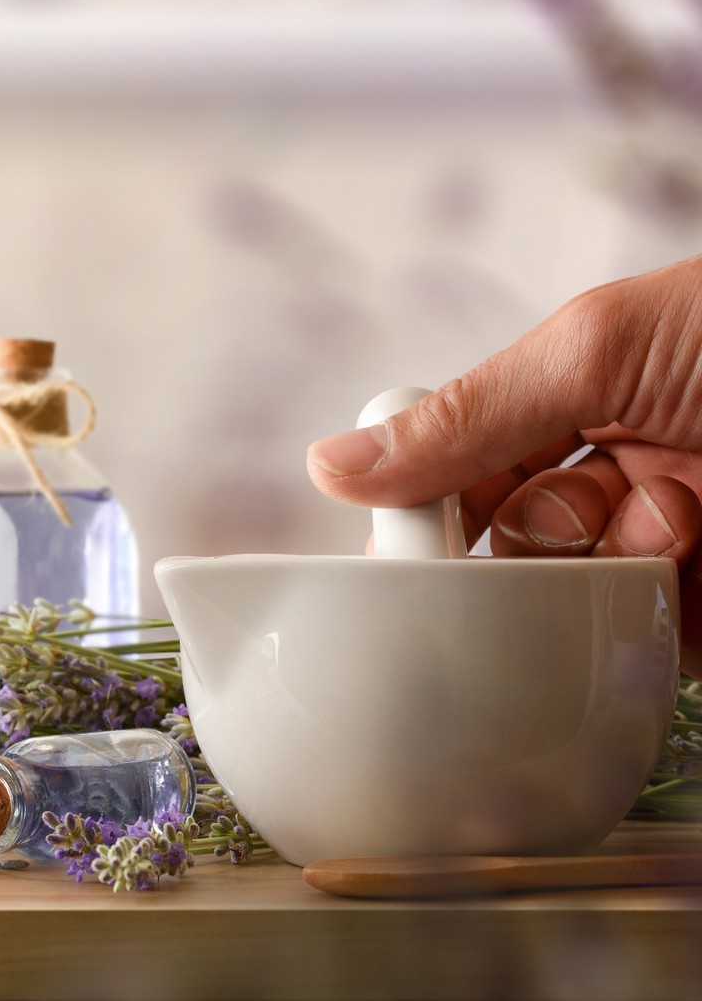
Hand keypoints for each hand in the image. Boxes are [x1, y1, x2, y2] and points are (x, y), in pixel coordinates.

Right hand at [306, 254, 701, 672]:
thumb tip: (333, 461)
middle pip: (511, 545)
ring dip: (598, 582)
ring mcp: (678, 549)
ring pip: (573, 604)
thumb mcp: (603, 349)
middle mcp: (624, 474)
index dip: (429, 504)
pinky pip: (650, 651)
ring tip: (675, 531)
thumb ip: (472, 414)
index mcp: (585, 396)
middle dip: (527, 544)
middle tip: (568, 524)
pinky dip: (647, 640)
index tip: (404, 537)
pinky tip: (679, 591)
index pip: (466, 464)